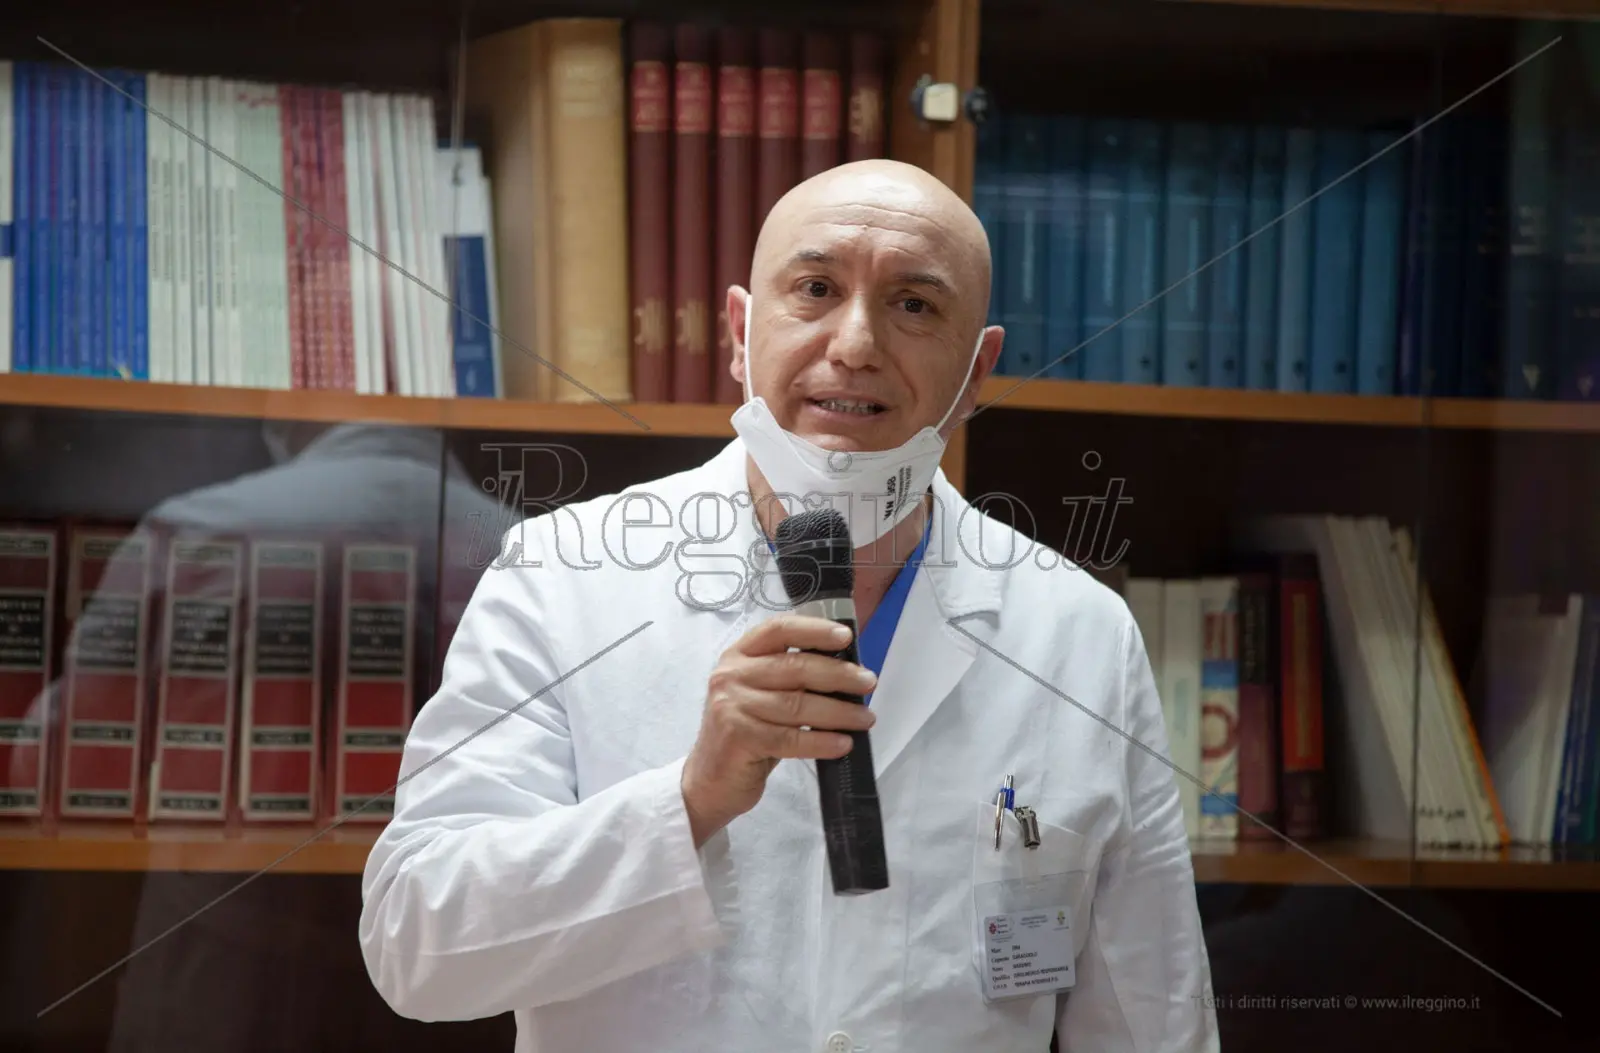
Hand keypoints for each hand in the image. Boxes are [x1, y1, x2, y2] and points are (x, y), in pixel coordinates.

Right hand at [681, 615, 877, 846]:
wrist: (710, 780)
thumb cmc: (747, 733)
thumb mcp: (761, 695)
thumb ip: (790, 678)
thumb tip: (848, 669)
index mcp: (738, 655)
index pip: (778, 630)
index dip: (814, 630)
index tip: (846, 637)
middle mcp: (730, 675)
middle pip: (795, 668)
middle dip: (839, 675)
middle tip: (869, 683)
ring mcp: (731, 706)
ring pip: (797, 705)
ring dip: (839, 712)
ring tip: (865, 718)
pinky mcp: (738, 737)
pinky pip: (791, 738)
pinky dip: (822, 741)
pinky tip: (843, 744)